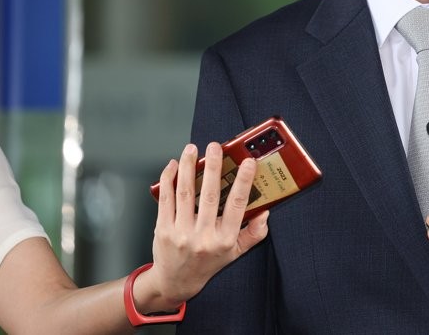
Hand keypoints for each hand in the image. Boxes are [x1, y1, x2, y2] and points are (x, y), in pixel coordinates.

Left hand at [142, 143, 269, 309]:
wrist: (175, 281)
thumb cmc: (208, 263)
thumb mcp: (236, 252)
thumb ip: (254, 233)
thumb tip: (265, 212)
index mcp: (224, 239)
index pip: (236, 206)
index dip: (243, 182)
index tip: (248, 163)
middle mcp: (203, 236)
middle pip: (208, 195)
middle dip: (212, 167)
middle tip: (215, 147)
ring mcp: (181, 233)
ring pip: (184, 193)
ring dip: (187, 167)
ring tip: (191, 149)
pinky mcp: (163, 229)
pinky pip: (165, 199)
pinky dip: (168, 179)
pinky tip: (173, 165)